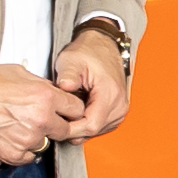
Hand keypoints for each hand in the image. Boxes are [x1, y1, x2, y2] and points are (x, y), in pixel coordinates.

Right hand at [0, 61, 61, 164]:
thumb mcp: (19, 73)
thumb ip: (41, 85)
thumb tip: (52, 92)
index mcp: (45, 97)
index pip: (76, 109)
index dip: (70, 110)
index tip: (65, 112)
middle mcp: (40, 120)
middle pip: (65, 130)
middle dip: (56, 125)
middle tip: (41, 120)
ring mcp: (27, 139)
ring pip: (45, 144)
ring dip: (36, 137)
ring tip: (17, 125)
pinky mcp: (12, 154)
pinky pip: (28, 157)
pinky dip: (21, 150)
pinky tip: (10, 137)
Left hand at [42, 24, 132, 144]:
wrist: (102, 45)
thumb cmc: (88, 52)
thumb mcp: (71, 60)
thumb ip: (68, 75)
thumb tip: (64, 87)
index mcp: (110, 94)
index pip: (90, 126)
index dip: (71, 128)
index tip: (57, 121)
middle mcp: (119, 105)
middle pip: (93, 131)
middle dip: (73, 128)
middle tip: (57, 116)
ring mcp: (120, 109)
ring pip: (96, 131)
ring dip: (79, 126)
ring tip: (67, 112)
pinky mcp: (117, 111)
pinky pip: (100, 126)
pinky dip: (86, 122)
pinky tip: (77, 112)